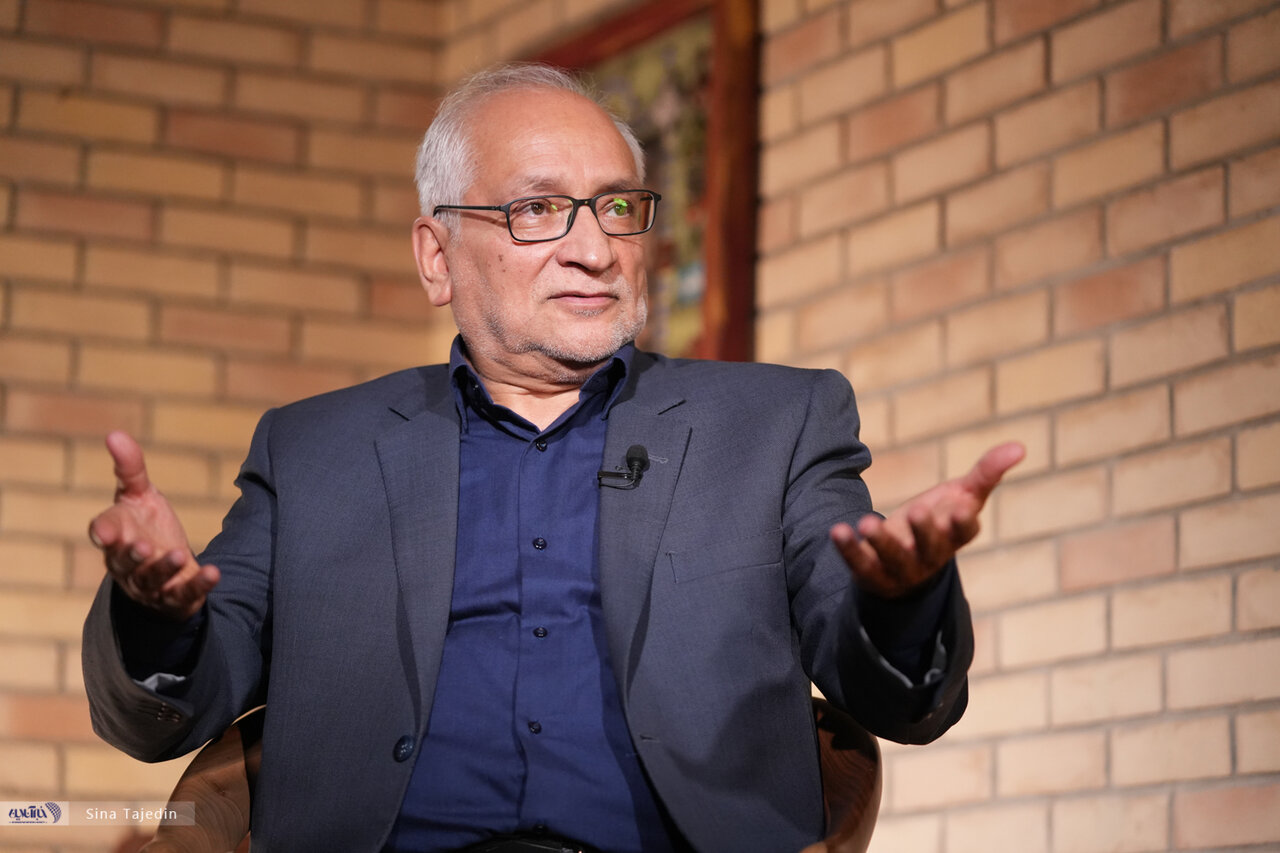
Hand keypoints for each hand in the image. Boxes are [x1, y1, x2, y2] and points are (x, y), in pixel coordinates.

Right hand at [88, 431, 219, 620]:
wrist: (166, 567)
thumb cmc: (145, 526)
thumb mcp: (139, 495)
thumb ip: (129, 468)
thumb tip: (114, 433)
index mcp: (116, 537)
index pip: (104, 534)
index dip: (103, 533)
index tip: (104, 532)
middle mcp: (128, 565)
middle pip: (126, 563)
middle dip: (133, 556)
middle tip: (143, 546)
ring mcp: (151, 585)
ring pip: (153, 581)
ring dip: (165, 568)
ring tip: (179, 553)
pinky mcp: (176, 598)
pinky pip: (185, 595)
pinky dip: (199, 585)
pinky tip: (214, 572)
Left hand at [830, 442, 1024, 598]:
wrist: (904, 566)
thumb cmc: (939, 523)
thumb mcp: (962, 497)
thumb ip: (986, 474)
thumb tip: (1020, 446)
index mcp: (954, 537)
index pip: (964, 534)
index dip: (963, 523)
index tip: (961, 510)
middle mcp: (930, 556)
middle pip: (930, 548)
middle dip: (924, 531)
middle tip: (916, 510)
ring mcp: (901, 569)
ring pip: (893, 559)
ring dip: (881, 542)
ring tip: (868, 522)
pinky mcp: (872, 574)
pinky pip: (860, 564)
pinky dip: (848, 549)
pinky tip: (838, 530)